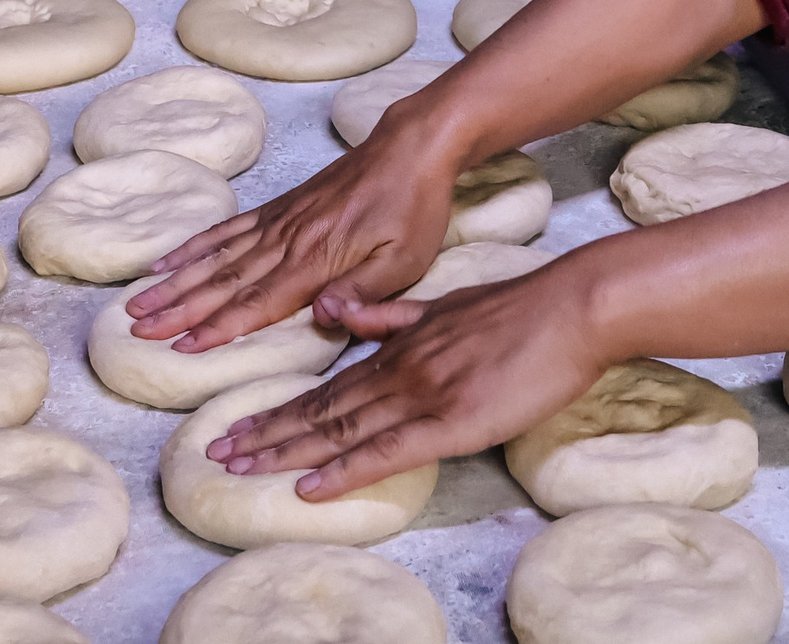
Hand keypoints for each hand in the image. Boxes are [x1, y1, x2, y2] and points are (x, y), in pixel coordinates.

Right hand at [123, 121, 463, 350]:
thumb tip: (320, 319)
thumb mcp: (405, 261)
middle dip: (179, 309)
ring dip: (176, 282)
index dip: (219, 327)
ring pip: (217, 257)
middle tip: (137, 330)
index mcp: (317, 261)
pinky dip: (195, 246)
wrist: (411, 148)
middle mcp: (288, 240)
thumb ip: (361, 293)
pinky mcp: (280, 206)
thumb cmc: (413, 209)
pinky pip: (228, 229)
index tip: (181, 346)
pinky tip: (168, 260)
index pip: (259, 302)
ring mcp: (279, 220)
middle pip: (224, 281)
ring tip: (137, 303)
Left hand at [207, 267, 610, 499]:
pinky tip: (310, 487)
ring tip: (242, 468)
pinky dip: (344, 471)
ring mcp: (423, 393)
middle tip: (218, 455)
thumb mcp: (445, 301)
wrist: (571, 307)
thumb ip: (391, 316)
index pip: (328, 385)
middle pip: (322, 407)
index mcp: (401, 343)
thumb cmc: (521, 309)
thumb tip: (338, 312)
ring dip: (287, 451)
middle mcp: (401, 367)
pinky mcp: (452, 421)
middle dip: (266, 433)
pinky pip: (387, 451)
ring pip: (341, 428)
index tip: (237, 427)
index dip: (280, 409)